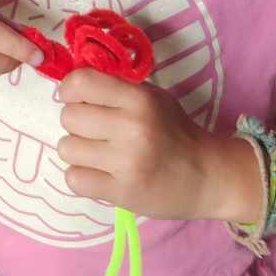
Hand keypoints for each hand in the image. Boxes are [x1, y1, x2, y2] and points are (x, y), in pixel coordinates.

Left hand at [55, 69, 256, 221]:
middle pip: (69, 117)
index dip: (71, 90)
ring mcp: (126, 163)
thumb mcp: (153, 98)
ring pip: (66, 148)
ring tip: (99, 155)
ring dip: (78, 152)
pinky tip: (100, 174)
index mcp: (139, 99)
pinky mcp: (121, 193)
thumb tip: (71, 86)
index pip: (81, 83)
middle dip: (77, 124)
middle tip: (96, 132)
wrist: (208, 177)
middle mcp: (131, 128)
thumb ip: (116, 90)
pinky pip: (74, 179)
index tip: (79, 100)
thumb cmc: (176, 133)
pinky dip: (82, 177)